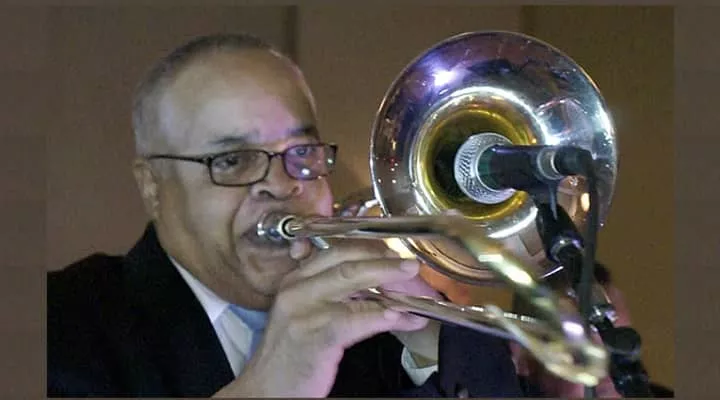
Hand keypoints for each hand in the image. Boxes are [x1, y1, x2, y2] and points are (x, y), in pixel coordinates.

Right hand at [214, 239, 428, 397]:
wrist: (266, 389)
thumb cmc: (292, 355)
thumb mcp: (308, 314)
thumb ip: (339, 297)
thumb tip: (384, 291)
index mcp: (297, 279)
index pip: (336, 248)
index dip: (372, 249)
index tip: (395, 253)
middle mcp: (297, 288)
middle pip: (347, 258)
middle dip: (384, 259)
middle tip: (411, 266)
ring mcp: (303, 310)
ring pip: (351, 279)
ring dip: (389, 278)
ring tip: (416, 284)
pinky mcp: (313, 336)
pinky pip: (354, 318)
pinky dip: (382, 315)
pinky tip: (401, 318)